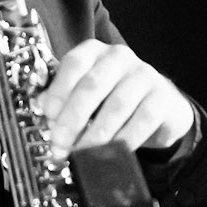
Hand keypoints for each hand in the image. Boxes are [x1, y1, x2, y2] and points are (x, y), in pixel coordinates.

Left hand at [36, 41, 194, 159]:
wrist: (160, 107)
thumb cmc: (113, 99)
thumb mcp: (86, 96)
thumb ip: (63, 101)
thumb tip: (43, 111)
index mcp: (95, 52)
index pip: (74, 64)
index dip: (58, 90)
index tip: (48, 115)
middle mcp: (119, 57)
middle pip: (92, 85)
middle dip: (72, 118)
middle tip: (60, 143)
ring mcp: (144, 75)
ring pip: (116, 106)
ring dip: (95, 134)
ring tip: (82, 154)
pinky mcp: (163, 97)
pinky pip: (142, 121)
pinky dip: (124, 140)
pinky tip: (112, 153)